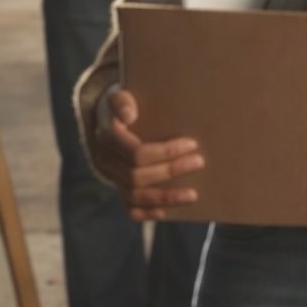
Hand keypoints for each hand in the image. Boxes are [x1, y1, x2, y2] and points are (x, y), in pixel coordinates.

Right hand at [91, 87, 203, 220]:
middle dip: (171, 171)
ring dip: (165, 197)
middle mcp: (106, 161)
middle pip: (138, 176)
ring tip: (193, 194)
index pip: (137, 154)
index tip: (192, 144)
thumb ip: (122, 100)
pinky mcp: (119, 187)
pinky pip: (129, 208)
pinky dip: (146, 213)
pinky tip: (165, 212)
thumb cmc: (122, 103)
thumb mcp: (119, 94)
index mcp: (108, 138)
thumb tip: (129, 113)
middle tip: (199, 162)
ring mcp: (112, 177)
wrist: (106, 117)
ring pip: (135, 196)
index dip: (165, 152)